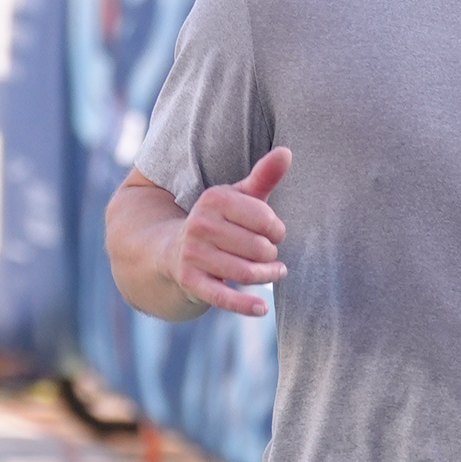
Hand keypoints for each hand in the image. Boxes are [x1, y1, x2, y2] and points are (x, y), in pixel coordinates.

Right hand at [171, 145, 290, 315]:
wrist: (173, 250)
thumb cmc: (219, 222)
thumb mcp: (239, 198)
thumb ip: (264, 177)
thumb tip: (287, 152)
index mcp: (214, 199)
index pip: (263, 217)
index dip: (277, 229)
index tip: (275, 233)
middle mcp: (200, 224)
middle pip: (257, 247)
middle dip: (271, 254)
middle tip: (272, 255)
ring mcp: (193, 254)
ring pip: (245, 272)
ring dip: (267, 276)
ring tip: (276, 272)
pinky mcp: (190, 281)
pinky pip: (223, 297)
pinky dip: (244, 305)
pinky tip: (262, 309)